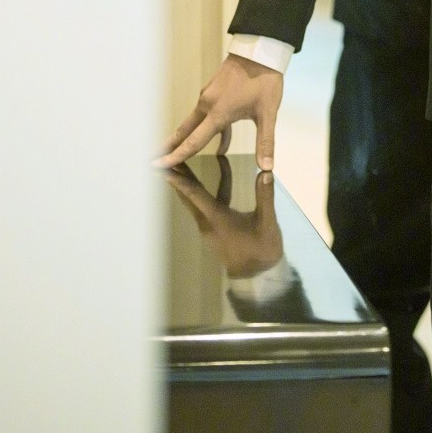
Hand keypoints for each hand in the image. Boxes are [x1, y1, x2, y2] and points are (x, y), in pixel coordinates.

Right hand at [155, 54, 283, 169]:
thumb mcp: (268, 113)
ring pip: (194, 123)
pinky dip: (207, 129)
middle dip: (170, 147)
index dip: (176, 156)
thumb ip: (266, 141)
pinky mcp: (214, 90)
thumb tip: (267, 166)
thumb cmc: (264, 79)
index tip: (158, 165)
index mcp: (218, 113)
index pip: (193, 142)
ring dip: (187, 138)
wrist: (261, 50)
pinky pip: (206, 114)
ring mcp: (209, 96)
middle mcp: (208, 104)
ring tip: (178, 153)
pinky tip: (222, 145)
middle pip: (184, 131)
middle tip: (153, 159)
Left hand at [166, 162, 282, 278]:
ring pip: (195, 197)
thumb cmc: (261, 250)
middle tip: (165, 156)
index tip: (164, 167)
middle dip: (177, 175)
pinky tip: (222, 168)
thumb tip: (266, 170)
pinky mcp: (216, 225)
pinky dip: (210, 185)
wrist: (257, 276)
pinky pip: (206, 201)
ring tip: (182, 159)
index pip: (194, 194)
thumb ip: (265, 196)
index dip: (179, 179)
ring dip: (189, 178)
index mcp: (217, 219)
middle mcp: (208, 221)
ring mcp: (210, 224)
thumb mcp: (267, 223)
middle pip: (188, 194)